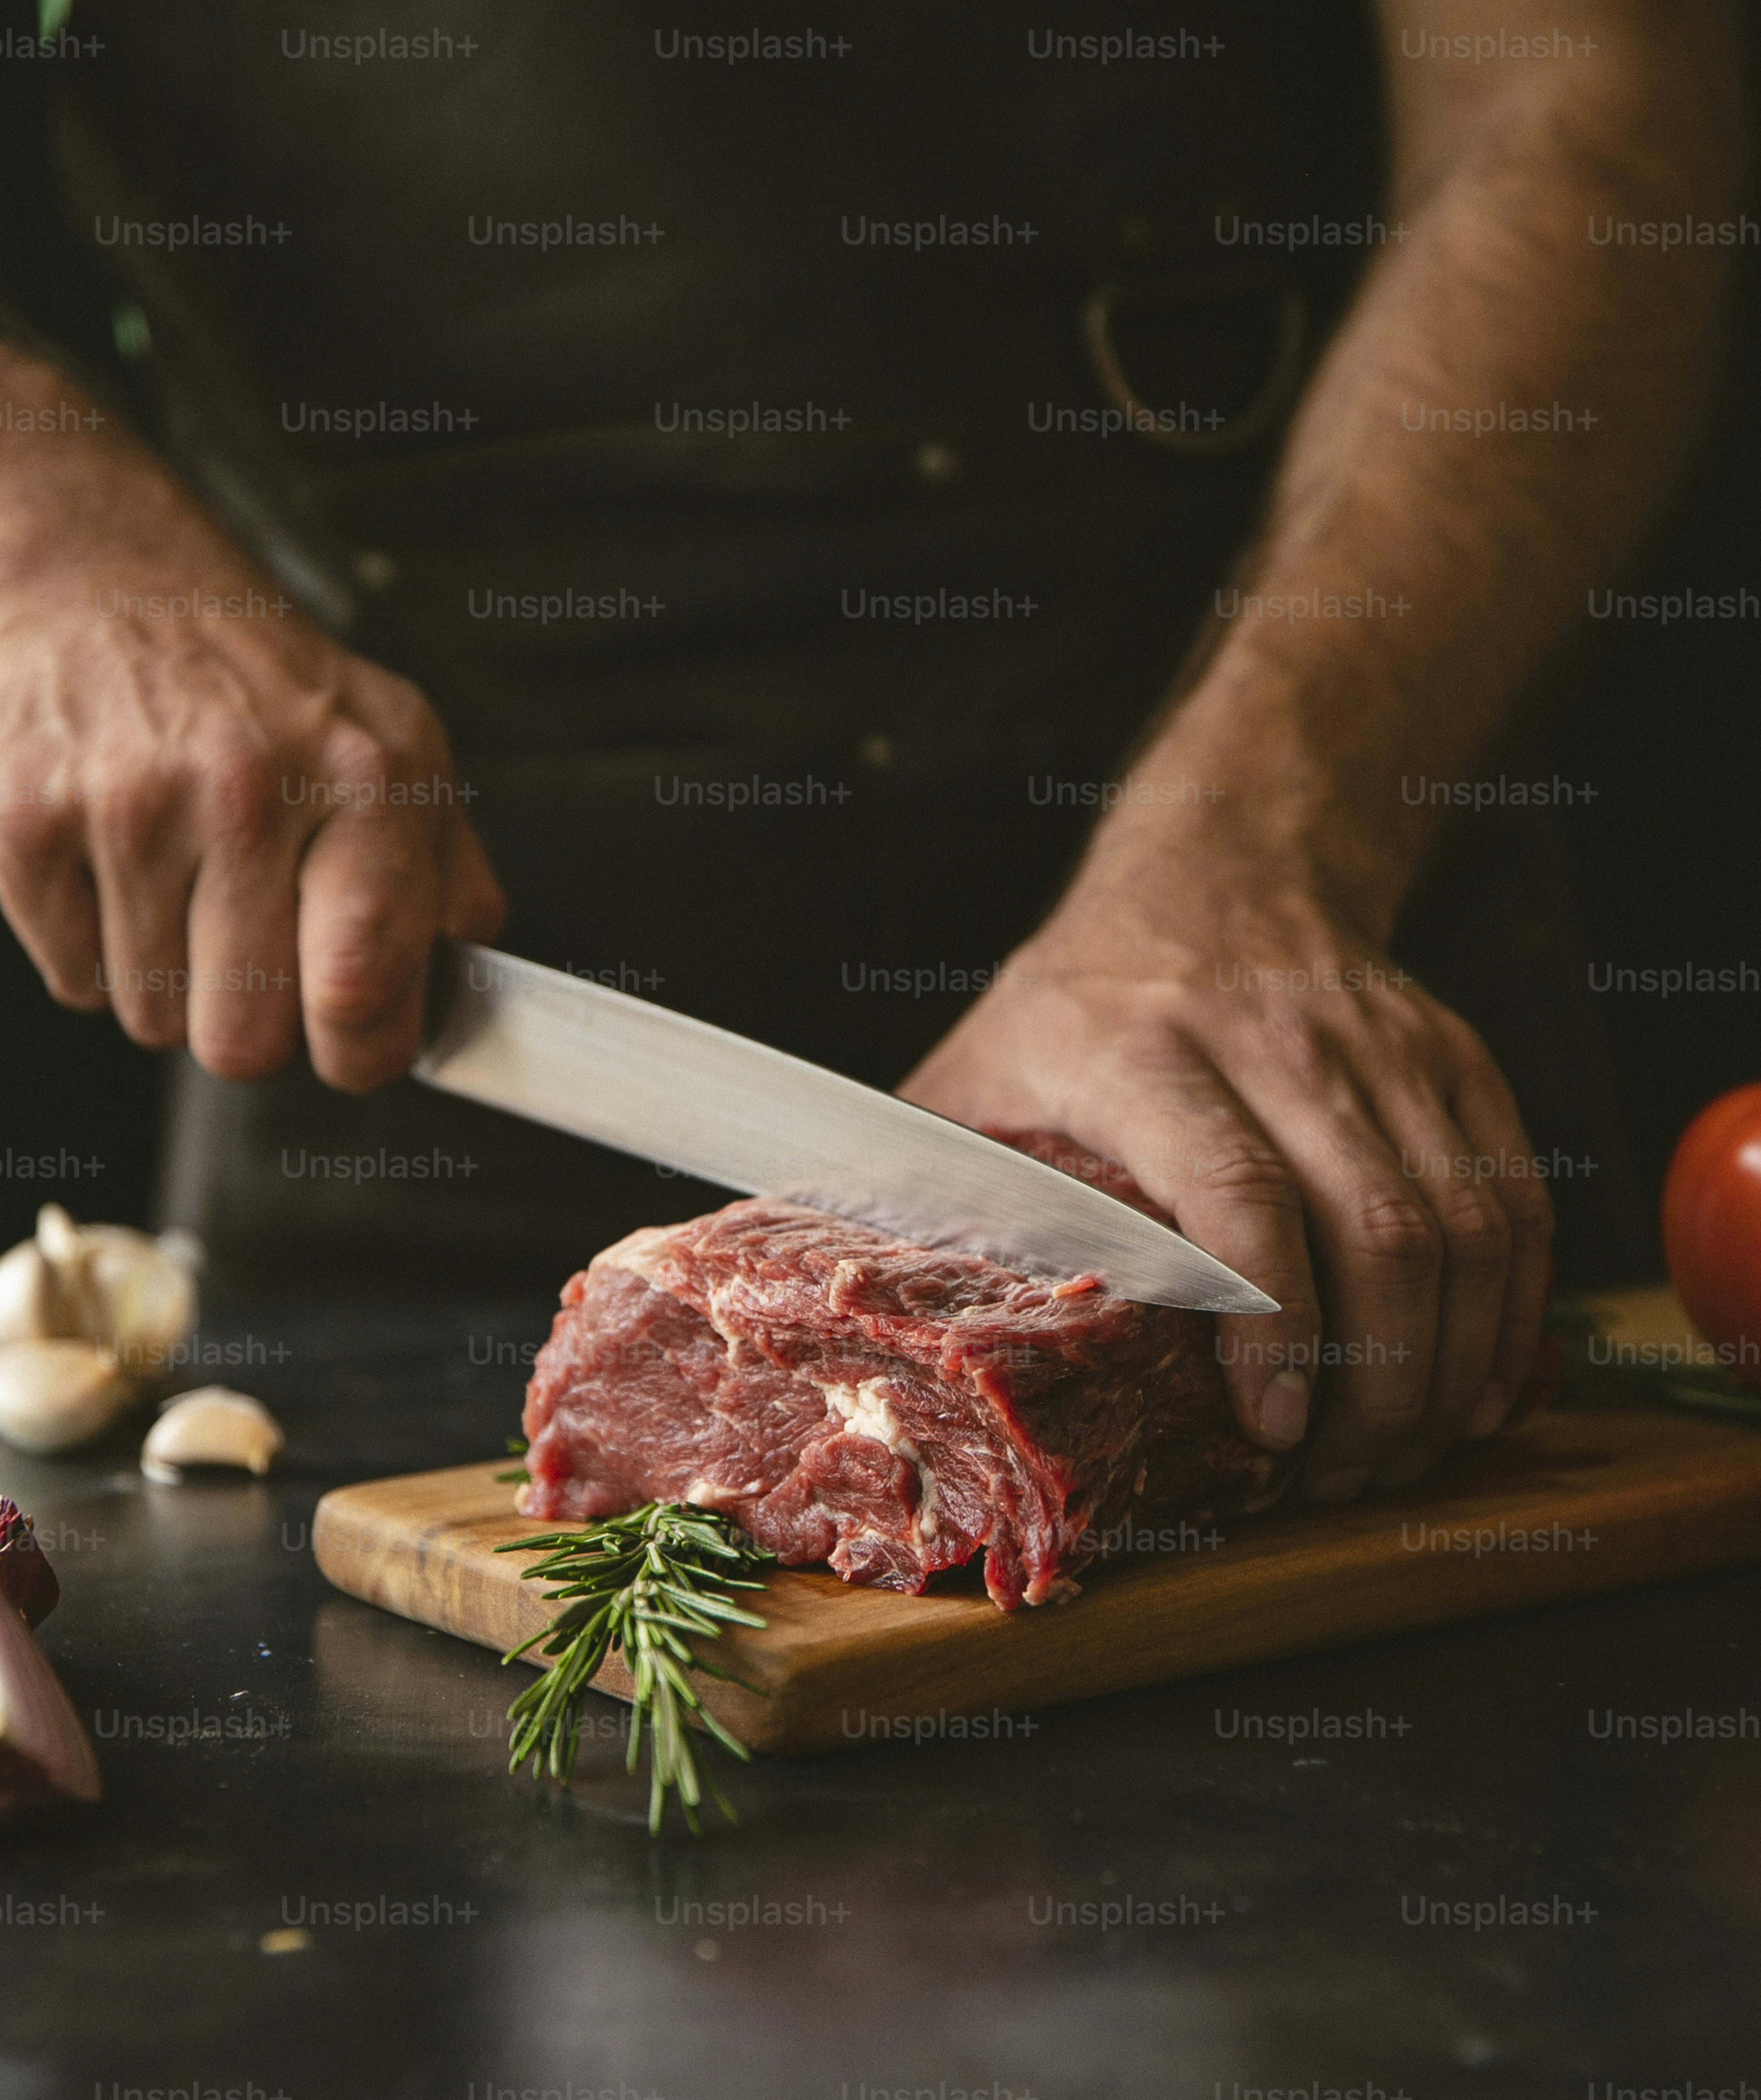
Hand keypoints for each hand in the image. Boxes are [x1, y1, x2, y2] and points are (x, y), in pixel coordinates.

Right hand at [0, 532, 503, 1094]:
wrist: (112, 592)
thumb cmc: (269, 689)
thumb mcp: (402, 748)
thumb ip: (448, 873)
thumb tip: (475, 979)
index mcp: (362, 781)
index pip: (358, 987)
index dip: (357, 1051)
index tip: (349, 1044)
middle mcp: (245, 788)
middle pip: (242, 1040)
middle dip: (251, 1025)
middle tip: (250, 951)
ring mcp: (127, 805)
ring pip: (151, 1017)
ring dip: (171, 982)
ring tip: (183, 883)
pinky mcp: (25, 824)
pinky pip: (74, 982)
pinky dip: (96, 950)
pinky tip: (119, 867)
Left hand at [898, 809, 1553, 1500]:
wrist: (1224, 862)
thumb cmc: (1081, 991)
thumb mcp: (981, 1065)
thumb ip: (917, 1176)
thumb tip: (824, 1305)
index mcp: (1139, 1049)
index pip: (1238, 1194)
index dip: (1271, 1324)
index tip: (1269, 1430)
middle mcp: (1277, 1042)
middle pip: (1378, 1228)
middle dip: (1379, 1384)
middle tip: (1343, 1475)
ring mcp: (1381, 1047)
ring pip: (1465, 1224)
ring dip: (1451, 1362)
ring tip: (1404, 1449)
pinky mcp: (1454, 1056)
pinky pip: (1514, 1196)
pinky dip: (1511, 1306)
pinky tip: (1477, 1379)